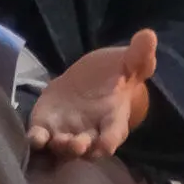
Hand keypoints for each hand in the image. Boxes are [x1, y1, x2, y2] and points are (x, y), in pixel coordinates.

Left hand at [29, 29, 156, 158]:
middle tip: (76, 144)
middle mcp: (91, 132)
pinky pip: (40, 139)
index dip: (109, 142)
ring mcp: (67, 132)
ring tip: (55, 141)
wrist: (90, 80)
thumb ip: (138, 55)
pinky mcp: (46, 126)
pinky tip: (34, 137)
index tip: (105, 144)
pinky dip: (36, 140)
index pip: (113, 136)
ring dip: (59, 148)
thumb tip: (149, 35)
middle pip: (87, 149)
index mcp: (113, 119)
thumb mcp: (128, 62)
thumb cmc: (114, 75)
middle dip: (80, 148)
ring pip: (63, 149)